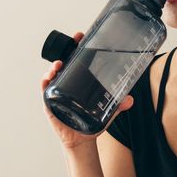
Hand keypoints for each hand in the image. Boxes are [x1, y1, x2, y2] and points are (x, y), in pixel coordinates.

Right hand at [40, 30, 133, 149]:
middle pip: (64, 63)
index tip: (81, 36)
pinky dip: (45, 84)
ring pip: (53, 75)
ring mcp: (58, 93)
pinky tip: (47, 79)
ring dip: (54, 67)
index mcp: (79, 82)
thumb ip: (118, 105)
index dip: (77, 47)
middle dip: (65, 51)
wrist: (81, 140)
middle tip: (72, 43)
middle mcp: (67, 84)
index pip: (77, 60)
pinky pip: (45, 91)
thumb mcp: (107, 112)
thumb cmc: (91, 122)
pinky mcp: (51, 104)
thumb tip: (130, 99)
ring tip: (59, 64)